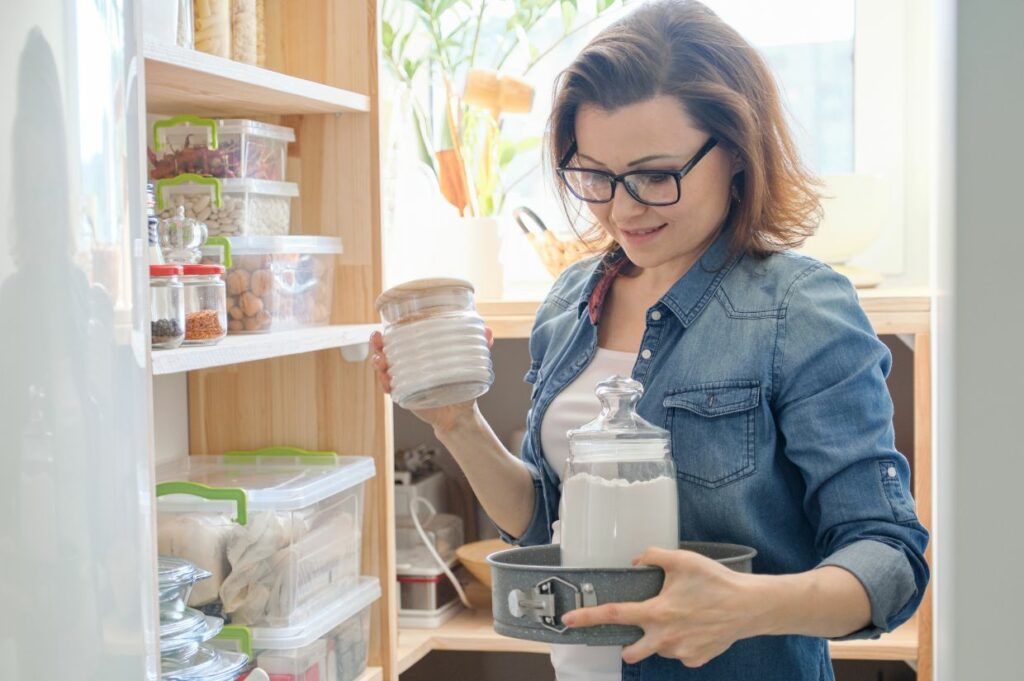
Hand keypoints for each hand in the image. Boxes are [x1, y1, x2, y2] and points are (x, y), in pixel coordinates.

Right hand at [369, 328, 494, 432]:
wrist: (460, 415)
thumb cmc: (462, 386)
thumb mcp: (470, 365)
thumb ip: (480, 348)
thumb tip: (489, 332)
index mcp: (420, 353)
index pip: (401, 338)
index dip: (390, 332)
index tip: (385, 327)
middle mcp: (409, 365)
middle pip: (386, 351)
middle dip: (378, 345)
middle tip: (378, 340)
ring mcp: (404, 380)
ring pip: (383, 369)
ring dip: (378, 363)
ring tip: (382, 362)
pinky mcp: (405, 395)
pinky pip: (390, 389)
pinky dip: (385, 384)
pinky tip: (387, 381)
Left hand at [560, 547, 757, 667]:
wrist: (750, 606)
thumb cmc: (716, 581)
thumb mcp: (682, 559)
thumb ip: (653, 555)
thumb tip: (636, 561)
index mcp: (657, 611)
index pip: (614, 614)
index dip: (588, 617)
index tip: (568, 620)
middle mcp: (665, 637)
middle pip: (631, 651)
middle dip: (626, 646)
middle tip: (639, 629)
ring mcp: (681, 652)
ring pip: (658, 649)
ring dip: (660, 638)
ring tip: (681, 619)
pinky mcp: (696, 660)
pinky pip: (680, 653)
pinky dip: (683, 643)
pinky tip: (696, 627)